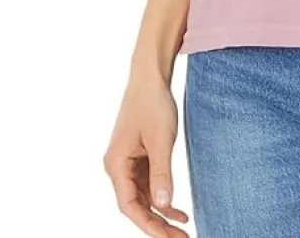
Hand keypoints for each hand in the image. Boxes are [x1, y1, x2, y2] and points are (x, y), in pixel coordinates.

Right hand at [103, 71, 190, 235]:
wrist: (151, 77)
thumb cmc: (153, 103)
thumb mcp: (161, 140)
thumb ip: (161, 174)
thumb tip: (162, 206)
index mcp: (116, 164)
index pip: (130, 206)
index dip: (149, 225)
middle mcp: (118, 167)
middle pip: (136, 206)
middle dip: (157, 225)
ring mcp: (127, 163)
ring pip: (143, 198)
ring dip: (161, 214)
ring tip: (183, 230)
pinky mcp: (138, 157)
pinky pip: (148, 185)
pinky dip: (162, 198)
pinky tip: (178, 211)